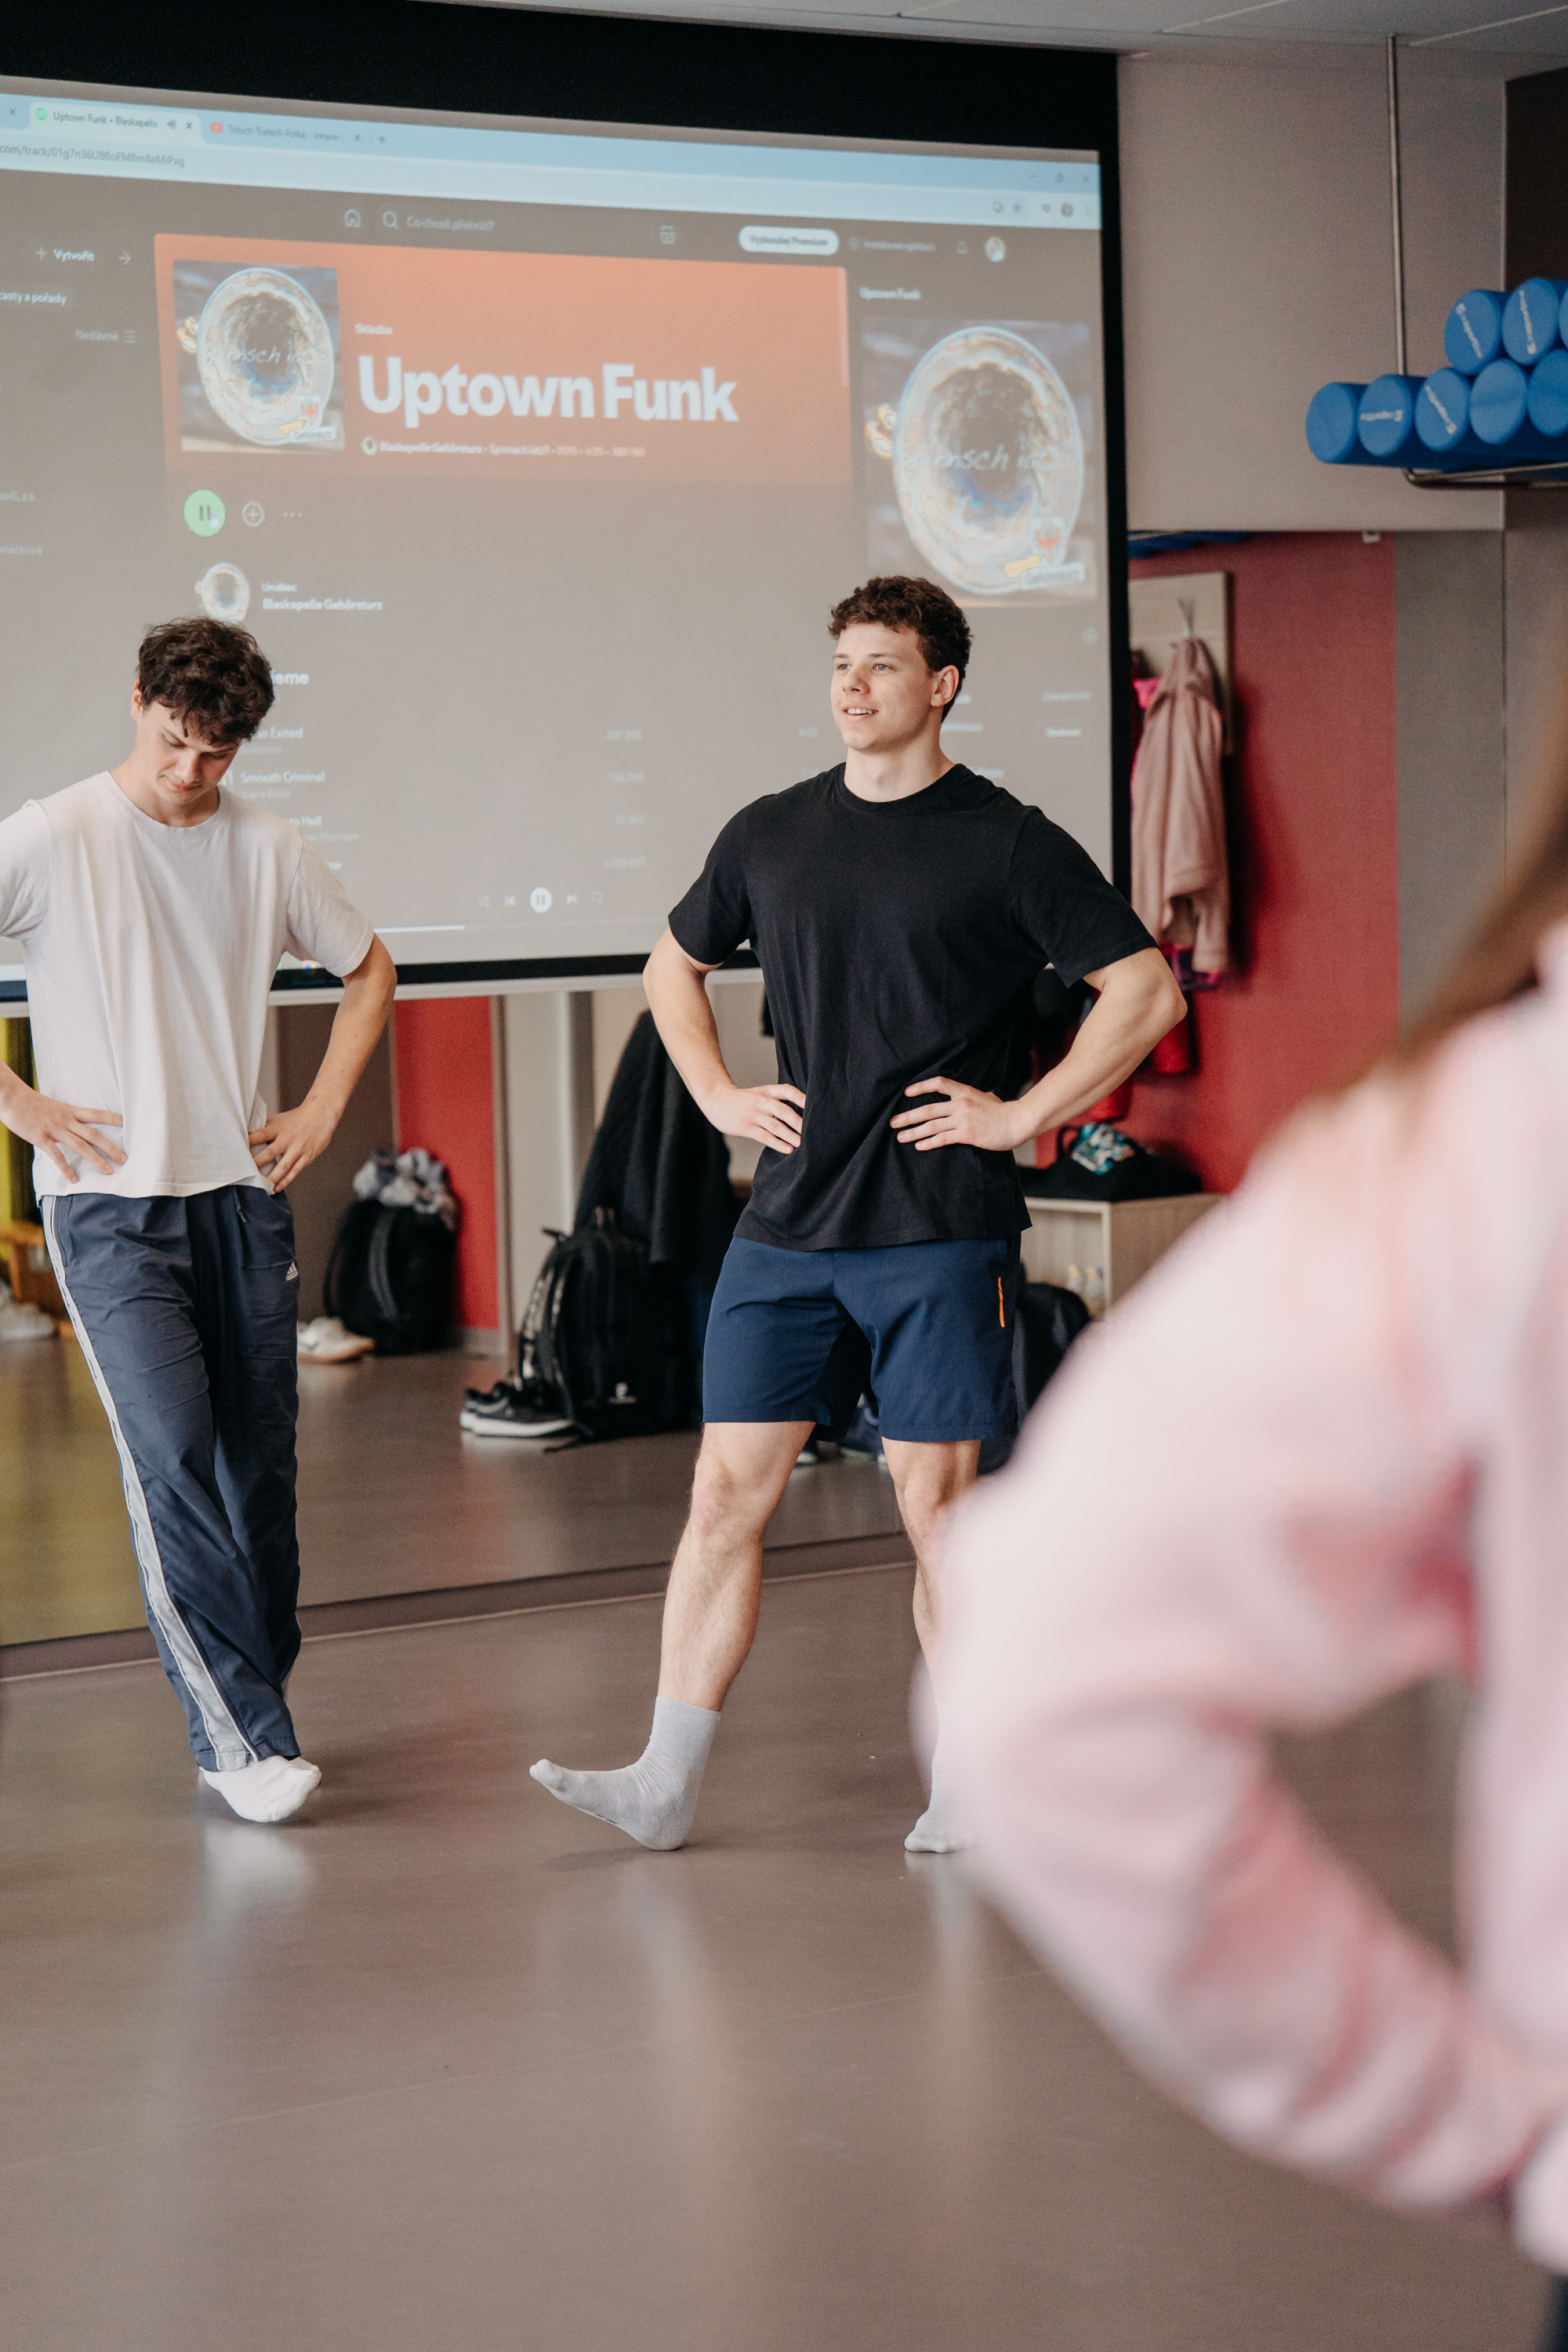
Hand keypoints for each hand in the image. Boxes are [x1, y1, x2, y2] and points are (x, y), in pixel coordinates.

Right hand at [2, 1089, 124, 1182]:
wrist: (11, 1097)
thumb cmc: (31, 1103)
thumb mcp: (54, 1107)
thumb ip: (67, 1117)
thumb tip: (76, 1127)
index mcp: (70, 1110)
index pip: (97, 1114)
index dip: (113, 1118)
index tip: (129, 1123)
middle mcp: (66, 1120)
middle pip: (93, 1134)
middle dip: (110, 1147)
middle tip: (125, 1159)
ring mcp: (54, 1129)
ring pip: (80, 1146)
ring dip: (95, 1159)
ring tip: (108, 1171)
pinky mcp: (41, 1138)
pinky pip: (56, 1155)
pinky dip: (66, 1168)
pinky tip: (74, 1179)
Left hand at [248, 1098, 339, 1191]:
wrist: (322, 1114)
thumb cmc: (298, 1117)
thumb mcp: (280, 1118)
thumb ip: (266, 1127)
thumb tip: (247, 1133)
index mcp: (278, 1127)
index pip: (260, 1135)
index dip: (249, 1142)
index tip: (237, 1150)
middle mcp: (288, 1138)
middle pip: (269, 1153)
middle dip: (256, 1164)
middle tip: (245, 1174)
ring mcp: (298, 1149)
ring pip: (282, 1167)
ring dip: (271, 1178)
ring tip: (260, 1187)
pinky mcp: (307, 1157)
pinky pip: (294, 1171)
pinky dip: (285, 1181)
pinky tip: (276, 1188)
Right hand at [706, 1080, 806, 1155]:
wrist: (717, 1101)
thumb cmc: (744, 1099)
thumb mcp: (760, 1093)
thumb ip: (777, 1100)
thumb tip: (803, 1112)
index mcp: (767, 1091)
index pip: (787, 1090)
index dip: (800, 1096)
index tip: (813, 1104)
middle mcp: (762, 1101)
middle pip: (784, 1111)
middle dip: (799, 1122)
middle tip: (813, 1131)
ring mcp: (754, 1115)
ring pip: (775, 1126)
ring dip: (790, 1135)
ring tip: (803, 1144)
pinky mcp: (746, 1128)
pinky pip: (765, 1137)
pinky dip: (777, 1143)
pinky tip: (788, 1149)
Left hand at [891, 1077, 1028, 1153]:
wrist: (1017, 1122)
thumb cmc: (1002, 1111)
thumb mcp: (985, 1096)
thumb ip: (970, 1096)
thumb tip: (960, 1096)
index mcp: (964, 1091)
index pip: (938, 1083)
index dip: (921, 1087)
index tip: (906, 1093)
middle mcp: (960, 1104)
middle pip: (927, 1109)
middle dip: (907, 1116)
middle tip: (893, 1122)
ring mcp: (963, 1119)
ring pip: (932, 1125)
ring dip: (913, 1132)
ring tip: (900, 1137)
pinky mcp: (967, 1134)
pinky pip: (943, 1139)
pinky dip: (929, 1143)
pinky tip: (919, 1146)